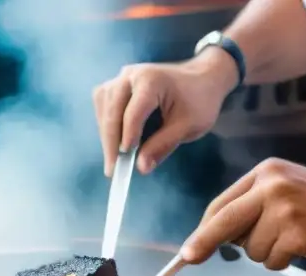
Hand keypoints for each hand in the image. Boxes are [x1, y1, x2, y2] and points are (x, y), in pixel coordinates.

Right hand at [92, 51, 237, 176]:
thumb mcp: (188, 126)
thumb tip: (141, 168)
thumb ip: (163, 145)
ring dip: (106, 134)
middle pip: (112, 109)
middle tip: (113, 170)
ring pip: (103, 106)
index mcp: (152, 80)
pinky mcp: (117, 84)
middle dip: (110, 141)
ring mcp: (122, 77)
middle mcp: (133, 75)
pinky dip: (106, 125)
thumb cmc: (199, 100)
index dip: (128, 136)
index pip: (133, 112)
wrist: (202, 77)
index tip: (125, 160)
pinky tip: (114, 142)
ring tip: (114, 159)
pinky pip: (103, 104)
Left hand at [180, 158, 305, 269]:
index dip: (203, 229)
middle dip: (203, 244)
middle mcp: (272, 187)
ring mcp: (285, 211)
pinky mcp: (297, 234)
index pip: (222, 204)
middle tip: (187, 259)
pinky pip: (272, 261)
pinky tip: (301, 245)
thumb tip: (212, 237)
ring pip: (251, 249)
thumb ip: (250, 206)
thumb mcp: (282, 188)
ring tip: (290, 236)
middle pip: (225, 223)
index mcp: (264, 173)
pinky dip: (282, 260)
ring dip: (265, 252)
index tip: (188, 248)